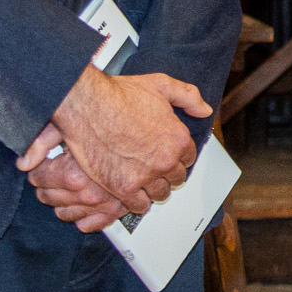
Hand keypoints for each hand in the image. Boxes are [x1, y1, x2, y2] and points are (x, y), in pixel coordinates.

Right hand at [18, 67, 208, 215]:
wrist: (87, 105)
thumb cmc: (120, 95)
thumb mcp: (161, 85)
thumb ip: (188, 97)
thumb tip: (204, 110)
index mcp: (178, 138)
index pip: (189, 159)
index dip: (177, 157)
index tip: (168, 156)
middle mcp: (166, 160)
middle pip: (176, 179)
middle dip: (167, 174)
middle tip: (155, 170)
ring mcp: (145, 176)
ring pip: (160, 194)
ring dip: (154, 190)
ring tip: (144, 183)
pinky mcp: (123, 187)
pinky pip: (139, 206)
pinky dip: (137, 202)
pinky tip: (132, 194)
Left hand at [22, 127, 124, 232]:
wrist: (146, 129)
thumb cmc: (111, 122)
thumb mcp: (72, 125)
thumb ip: (43, 140)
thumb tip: (23, 161)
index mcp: (73, 176)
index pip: (38, 178)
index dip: (38, 167)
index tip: (42, 163)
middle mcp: (88, 194)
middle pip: (49, 197)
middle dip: (47, 183)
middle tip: (53, 172)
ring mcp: (103, 204)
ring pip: (66, 214)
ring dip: (63, 200)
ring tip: (67, 185)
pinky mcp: (117, 210)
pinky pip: (89, 224)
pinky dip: (83, 216)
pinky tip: (82, 202)